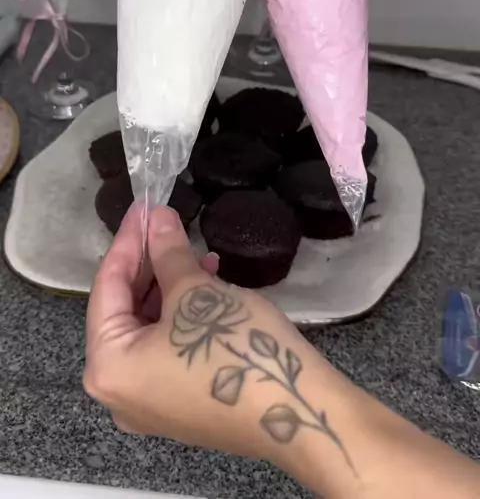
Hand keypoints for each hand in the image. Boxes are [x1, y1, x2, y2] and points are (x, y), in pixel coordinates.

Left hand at [84, 204, 479, 498]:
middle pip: (124, 311)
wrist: (297, 412)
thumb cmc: (235, 348)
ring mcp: (150, 404)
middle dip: (148, 263)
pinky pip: (167, 349)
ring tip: (194, 250)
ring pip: (149, 329)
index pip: (107, 288)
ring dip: (169, 286)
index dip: (127, 241)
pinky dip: (181, 314)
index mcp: (107, 368)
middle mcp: (118, 393)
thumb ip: (168, 252)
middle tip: (164, 221)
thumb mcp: (197, 292)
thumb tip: (156, 219)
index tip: (142, 205)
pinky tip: (208, 283)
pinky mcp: (181, 406)